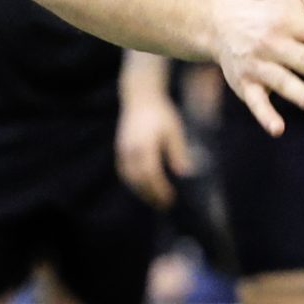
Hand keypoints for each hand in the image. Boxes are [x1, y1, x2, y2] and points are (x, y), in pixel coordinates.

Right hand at [116, 89, 193, 207]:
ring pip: (129, 178)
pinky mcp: (119, 149)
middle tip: (165, 205)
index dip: (160, 189)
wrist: (140, 98)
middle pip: (139, 180)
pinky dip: (133, 183)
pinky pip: (124, 172)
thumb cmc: (162, 113)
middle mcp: (131, 149)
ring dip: (141, 191)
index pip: (151, 174)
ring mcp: (123, 150)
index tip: (171, 198)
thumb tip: (184, 174)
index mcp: (146, 145)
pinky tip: (143, 188)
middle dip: (151, 195)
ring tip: (155, 200)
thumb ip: (178, 152)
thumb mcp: (175, 130)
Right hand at [211, 0, 303, 135]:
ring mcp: (258, 65)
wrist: (221, 22)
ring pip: (280, 80)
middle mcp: (274, 42)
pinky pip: (255, 101)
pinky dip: (265, 116)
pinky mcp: (245, 84)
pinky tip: (278, 129)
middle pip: (303, 58)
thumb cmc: (269, 14)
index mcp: (291, 21)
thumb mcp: (295, 1)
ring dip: (298, 93)